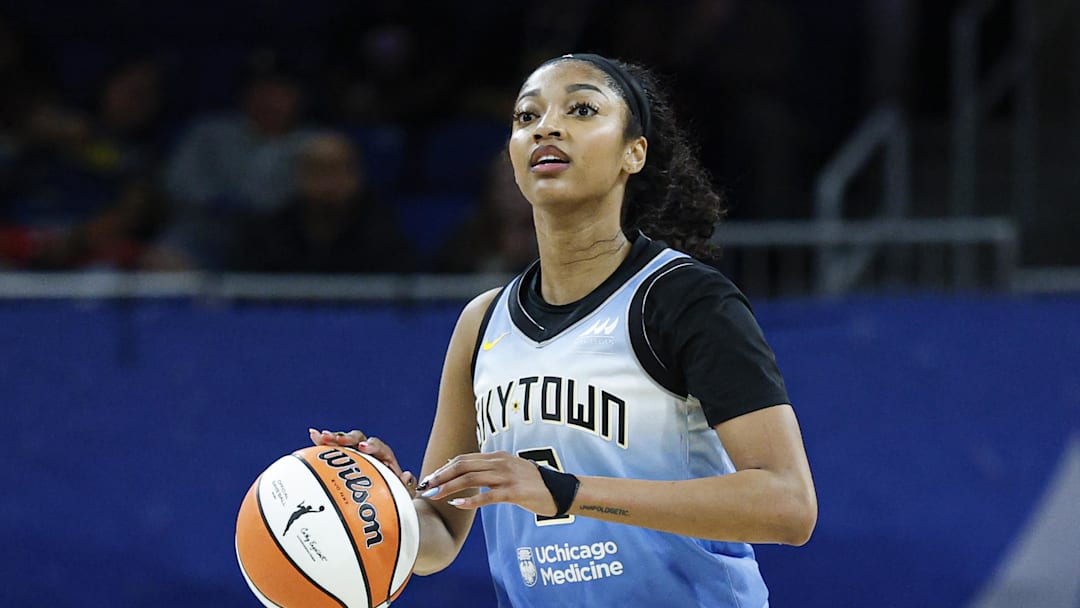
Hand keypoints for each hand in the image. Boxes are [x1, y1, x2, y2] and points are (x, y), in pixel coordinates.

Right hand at [308, 428, 417, 493]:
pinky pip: (333, 448)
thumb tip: (406, 475)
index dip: (372, 446)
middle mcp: (369, 451)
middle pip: (359, 439)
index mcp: (385, 457)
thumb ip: (406, 487)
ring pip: (344, 441)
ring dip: (333, 437)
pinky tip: (313, 434)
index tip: (364, 448)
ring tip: (321, 436)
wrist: (383, 501)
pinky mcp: (343, 459)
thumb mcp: (402, 496)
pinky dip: (323, 442)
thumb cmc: (393, 497)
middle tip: (340, 440)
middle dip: (349, 438)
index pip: (379, 447)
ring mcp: (355, 454)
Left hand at [416, 451, 557, 515]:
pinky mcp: (514, 492)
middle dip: (441, 476)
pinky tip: (457, 505)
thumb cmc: (532, 483)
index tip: (429, 478)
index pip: (463, 459)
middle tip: (425, 487)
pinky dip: (470, 500)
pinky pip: (488, 495)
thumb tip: (461, 469)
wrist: (560, 490)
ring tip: (434, 495)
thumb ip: (488, 469)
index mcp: (497, 457)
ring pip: (471, 479)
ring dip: (449, 487)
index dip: (443, 468)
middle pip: (463, 466)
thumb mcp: (509, 470)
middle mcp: (500, 463)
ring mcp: (507, 477)